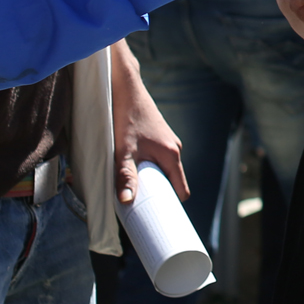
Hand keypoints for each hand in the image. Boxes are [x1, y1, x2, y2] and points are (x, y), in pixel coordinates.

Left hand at [109, 41, 187, 205]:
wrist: (125, 87)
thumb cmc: (126, 117)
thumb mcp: (123, 150)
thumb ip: (126, 177)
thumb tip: (127, 202)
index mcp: (172, 155)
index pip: (181, 190)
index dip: (172, 205)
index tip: (160, 216)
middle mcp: (174, 149)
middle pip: (172, 181)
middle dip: (158, 194)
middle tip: (140, 206)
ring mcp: (168, 142)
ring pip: (164, 169)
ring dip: (151, 179)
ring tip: (134, 187)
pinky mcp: (159, 136)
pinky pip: (159, 159)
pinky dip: (148, 167)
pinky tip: (132, 167)